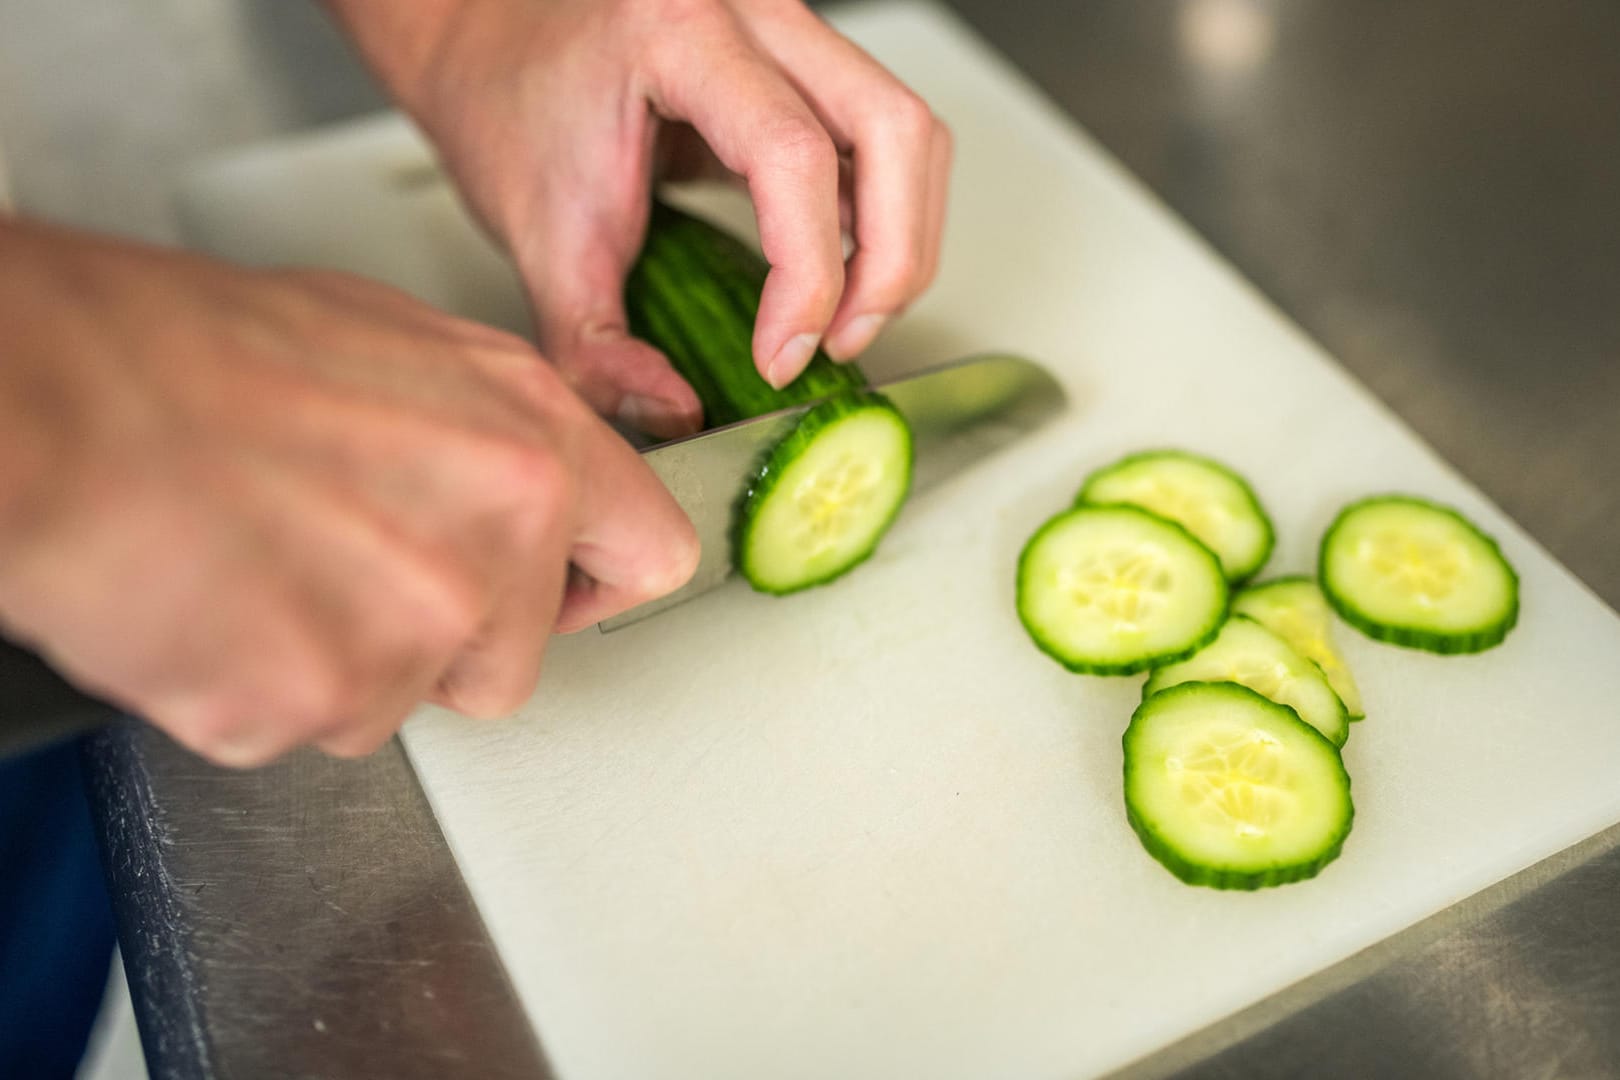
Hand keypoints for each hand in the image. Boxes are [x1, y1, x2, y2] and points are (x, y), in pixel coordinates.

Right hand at [0, 218, 696, 766]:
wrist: (65, 403)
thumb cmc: (197, 355)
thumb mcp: (396, 346)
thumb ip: (488, 432)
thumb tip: (519, 479)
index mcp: (531, 445)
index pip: (651, 553)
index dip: (599, 583)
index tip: (571, 591)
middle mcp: (497, 544)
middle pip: (515, 662)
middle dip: (444, 642)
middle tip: (351, 570)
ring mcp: (412, 634)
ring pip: (400, 701)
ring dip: (339, 661)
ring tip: (264, 566)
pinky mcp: (320, 703)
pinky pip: (305, 726)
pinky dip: (258, 688)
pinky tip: (218, 603)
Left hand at [326, 0, 951, 434]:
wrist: (491, 38)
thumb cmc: (507, 104)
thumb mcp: (536, 240)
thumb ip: (595, 346)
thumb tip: (674, 410)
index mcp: (674, 33)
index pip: (792, 157)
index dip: (807, 278)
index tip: (781, 358)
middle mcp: (749, 11)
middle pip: (893, 130)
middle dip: (890, 262)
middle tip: (840, 342)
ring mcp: (787, 27)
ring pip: (910, 134)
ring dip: (900, 243)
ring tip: (845, 318)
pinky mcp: (804, 62)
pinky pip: (885, 137)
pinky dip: (883, 217)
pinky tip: (838, 273)